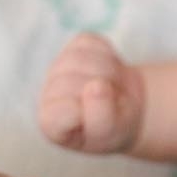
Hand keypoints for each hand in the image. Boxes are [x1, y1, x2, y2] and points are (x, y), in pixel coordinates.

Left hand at [37, 33, 145, 153]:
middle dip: (102, 93)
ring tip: (111, 88)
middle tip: (111, 104)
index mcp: (50, 121)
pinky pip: (93, 43)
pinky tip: (110, 72)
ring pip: (82, 59)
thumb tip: (97, 85)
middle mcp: (48, 92)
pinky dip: (109, 56)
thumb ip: (102, 117)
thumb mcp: (111, 133)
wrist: (127, 108)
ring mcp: (60, 65)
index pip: (66, 111)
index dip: (90, 113)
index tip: (101, 122)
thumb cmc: (114, 128)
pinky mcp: (76, 45)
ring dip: (108, 74)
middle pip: (74, 82)